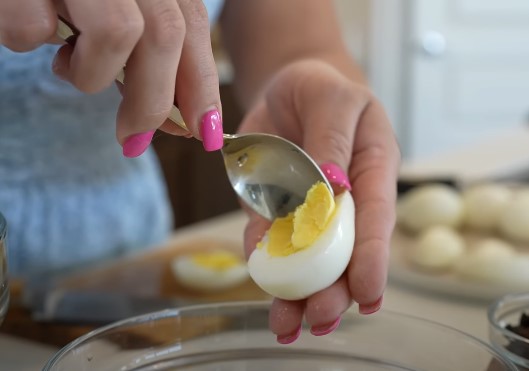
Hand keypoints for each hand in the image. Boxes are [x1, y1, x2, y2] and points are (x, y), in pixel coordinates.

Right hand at [0, 0, 222, 154]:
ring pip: (115, 32)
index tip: (207, 132)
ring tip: (68, 62)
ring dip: (90, 71)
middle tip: (133, 138)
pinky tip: (32, 26)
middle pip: (164, 35)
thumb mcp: (116, 20)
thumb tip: (178, 123)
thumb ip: (149, 63)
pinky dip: (28, 38)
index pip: (192, 26)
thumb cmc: (70, 1)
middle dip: (152, 101)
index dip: (203, 84)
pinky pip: (35, 28)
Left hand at [239, 60, 399, 342]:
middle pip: (342, 250)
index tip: (367, 293)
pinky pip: (268, 238)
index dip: (372, 257)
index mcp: (372, 170)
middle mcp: (344, 199)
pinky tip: (264, 282)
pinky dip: (264, 262)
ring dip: (298, 292)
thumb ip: (332, 139)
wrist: (289, 88)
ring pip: (306, 256)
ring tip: (288, 323)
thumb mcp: (332, 100)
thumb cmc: (322, 89)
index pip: (376, 217)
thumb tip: (333, 187)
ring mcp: (308, 207)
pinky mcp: (275, 208)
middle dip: (332, 288)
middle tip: (320, 316)